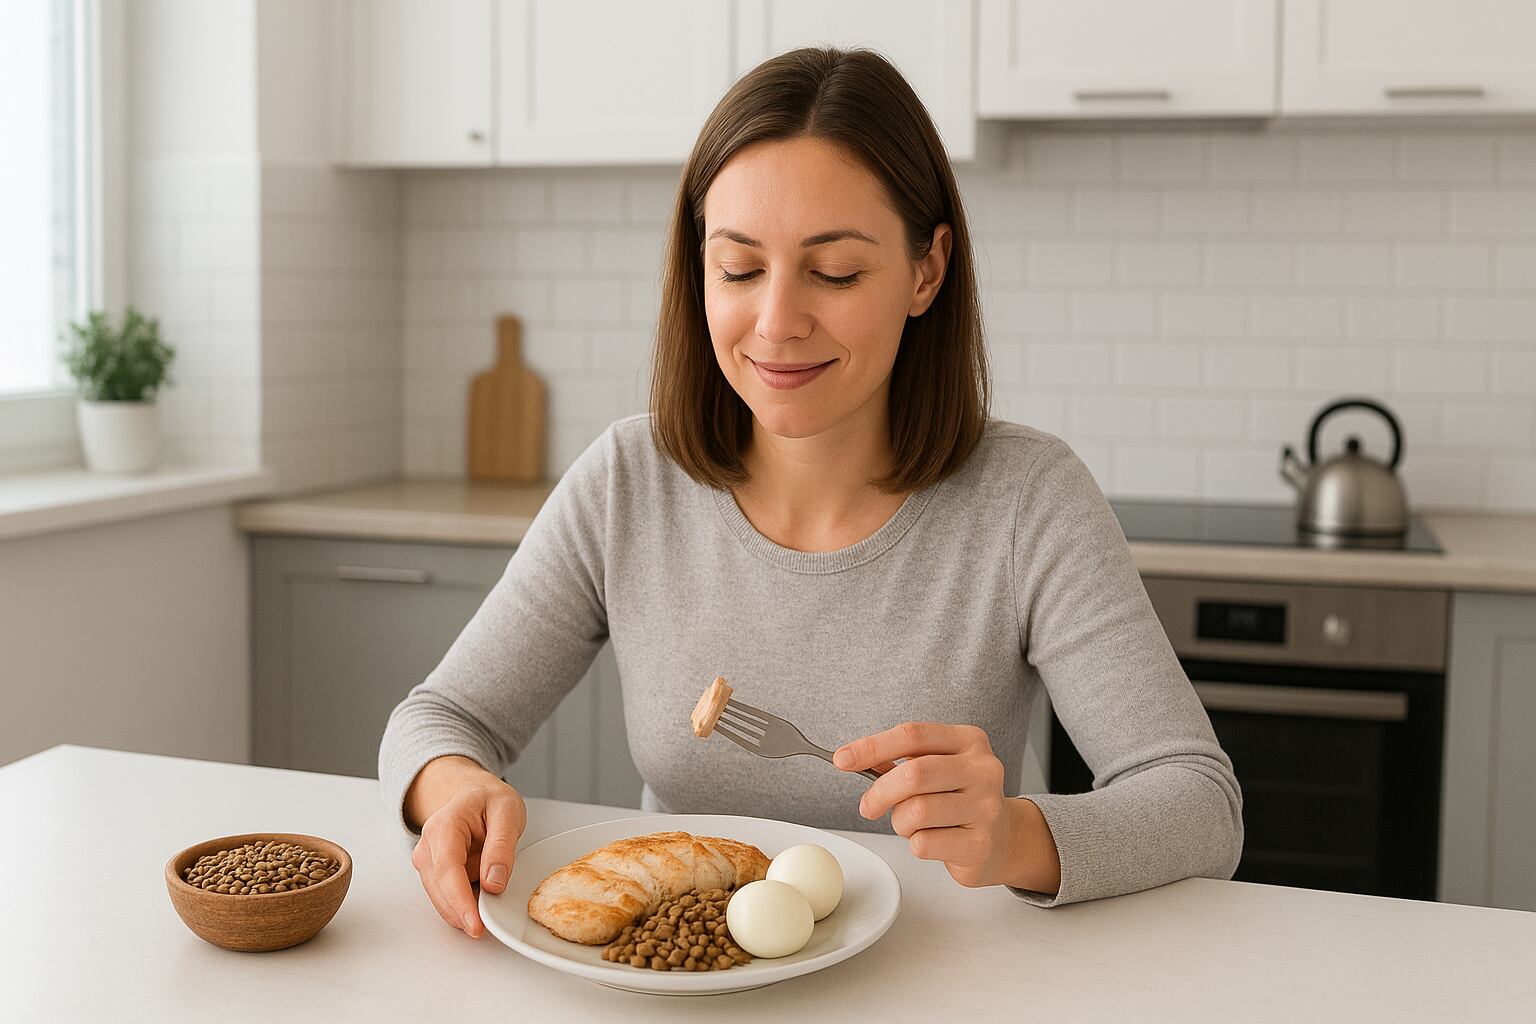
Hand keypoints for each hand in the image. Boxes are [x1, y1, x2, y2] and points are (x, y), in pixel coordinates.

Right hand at [409, 769, 526, 937]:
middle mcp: (428, 846)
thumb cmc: (489, 800)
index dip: (461, 902)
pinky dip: (464, 900)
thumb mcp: (507, 812)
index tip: (476, 925)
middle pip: (441, 891)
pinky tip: (480, 891)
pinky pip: (447, 896)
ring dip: (466, 904)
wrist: (473, 794)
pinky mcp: (432, 874)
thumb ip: (501, 848)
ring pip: (442, 898)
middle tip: (491, 922)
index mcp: (444, 826)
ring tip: (490, 887)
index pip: (448, 871)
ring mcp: (426, 862)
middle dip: (464, 911)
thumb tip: (493, 884)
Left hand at [835, 722, 1048, 889]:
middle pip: (913, 773)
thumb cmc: (959, 799)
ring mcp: (986, 807)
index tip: (843, 759)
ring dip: (899, 822)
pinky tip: (930, 840)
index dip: (872, 746)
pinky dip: (914, 843)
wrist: (1002, 839)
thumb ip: (900, 760)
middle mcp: (983, 769)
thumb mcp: (936, 767)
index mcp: (969, 741)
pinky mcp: (981, 844)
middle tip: (868, 806)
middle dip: (879, 792)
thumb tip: (851, 758)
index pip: (913, 734)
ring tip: (909, 824)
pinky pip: (924, 843)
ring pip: (916, 811)